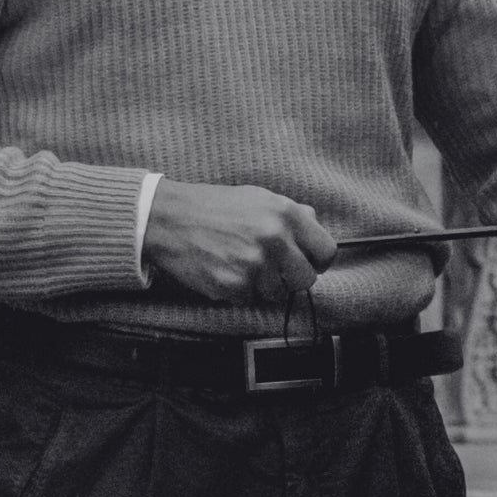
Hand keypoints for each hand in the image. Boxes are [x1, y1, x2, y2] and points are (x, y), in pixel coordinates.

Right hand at [143, 180, 337, 304]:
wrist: (169, 218)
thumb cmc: (213, 206)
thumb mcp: (258, 197)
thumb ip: (291, 213)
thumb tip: (314, 225)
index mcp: (286, 214)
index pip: (327, 251)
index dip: (317, 261)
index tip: (305, 262)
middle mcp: (275, 239)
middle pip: (305, 279)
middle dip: (290, 277)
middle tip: (271, 268)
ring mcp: (255, 265)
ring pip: (277, 293)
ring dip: (263, 285)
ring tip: (240, 263)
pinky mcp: (234, 286)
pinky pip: (250, 299)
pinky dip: (239, 290)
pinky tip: (224, 270)